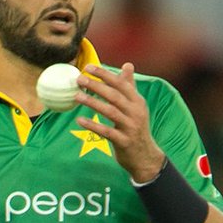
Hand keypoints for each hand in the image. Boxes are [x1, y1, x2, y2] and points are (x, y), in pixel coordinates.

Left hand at [76, 62, 164, 182]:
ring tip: (77, 96)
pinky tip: (80, 120)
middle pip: (115, 95)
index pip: (121, 83)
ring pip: (110, 111)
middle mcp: (136, 112)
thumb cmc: (136, 129)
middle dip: (96, 86)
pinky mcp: (124, 142)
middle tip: (79, 79)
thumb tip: (127, 65)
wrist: (145, 157)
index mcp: (137, 101)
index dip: (105, 74)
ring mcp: (130, 127)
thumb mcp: (136, 107)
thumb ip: (130, 87)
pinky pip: (106, 132)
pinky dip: (93, 125)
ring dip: (93, 103)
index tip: (88, 67)